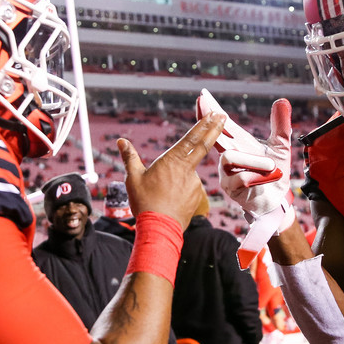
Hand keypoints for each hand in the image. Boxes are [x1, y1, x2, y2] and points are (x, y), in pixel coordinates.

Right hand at [117, 111, 223, 227]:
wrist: (159, 229)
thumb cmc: (144, 202)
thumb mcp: (132, 178)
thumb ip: (129, 157)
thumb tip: (120, 141)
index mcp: (173, 161)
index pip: (193, 138)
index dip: (205, 124)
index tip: (215, 114)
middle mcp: (187, 169)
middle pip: (203, 145)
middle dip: (214, 129)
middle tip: (223, 116)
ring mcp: (195, 184)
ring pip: (188, 174)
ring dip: (179, 179)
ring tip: (163, 194)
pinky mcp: (197, 197)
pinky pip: (189, 189)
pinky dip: (181, 191)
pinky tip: (169, 201)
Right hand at [198, 93, 293, 232]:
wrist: (276, 200)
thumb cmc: (274, 173)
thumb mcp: (280, 146)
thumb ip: (280, 125)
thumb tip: (282, 100)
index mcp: (238, 143)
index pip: (222, 123)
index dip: (211, 109)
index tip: (203, 94)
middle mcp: (228, 155)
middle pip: (212, 133)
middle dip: (207, 117)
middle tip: (202, 100)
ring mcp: (226, 171)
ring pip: (228, 157)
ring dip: (252, 160)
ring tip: (272, 166)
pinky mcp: (230, 188)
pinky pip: (240, 178)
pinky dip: (256, 177)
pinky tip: (266, 179)